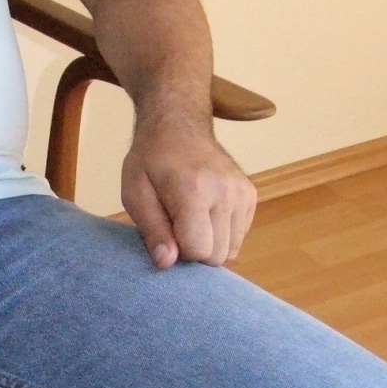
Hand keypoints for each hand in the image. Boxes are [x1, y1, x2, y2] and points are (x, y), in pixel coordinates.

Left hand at [121, 106, 257, 269]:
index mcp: (194, 191)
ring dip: (209, 243)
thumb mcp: (135, 193)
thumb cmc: (151, 160)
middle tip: (176, 225)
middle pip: (216, 255)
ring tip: (190, 218)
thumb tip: (168, 263)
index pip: (198, 251)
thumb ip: (152, 230)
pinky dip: (222, 234)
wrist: (179, 124)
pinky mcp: (251, 194)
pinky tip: (205, 213)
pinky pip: (239, 237)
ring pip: (231, 250)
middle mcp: (226, 192)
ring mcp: (243, 192)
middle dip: (194, 250)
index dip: (178, 250)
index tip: (165, 232)